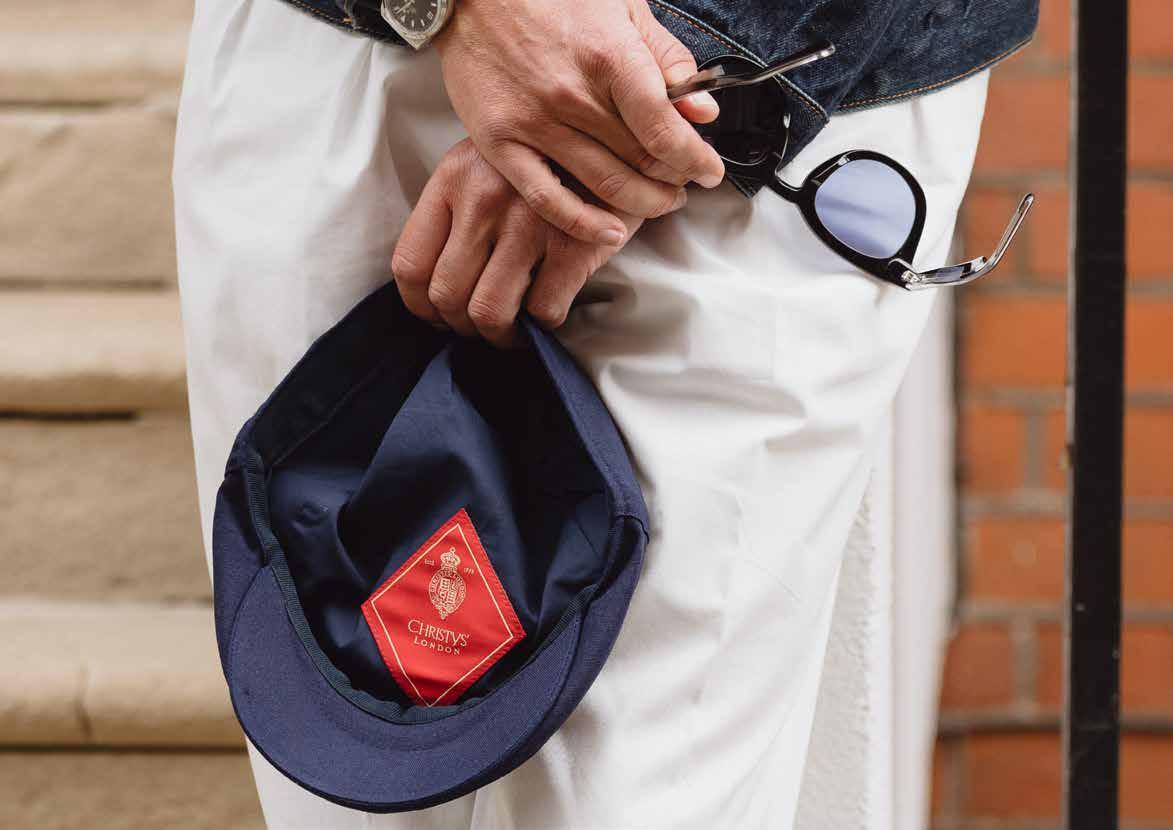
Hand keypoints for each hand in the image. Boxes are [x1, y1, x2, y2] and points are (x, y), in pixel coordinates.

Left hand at [392, 139, 645, 345]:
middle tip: (482, 328)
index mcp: (454, 177)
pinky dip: (542, 325)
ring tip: (514, 331)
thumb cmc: (557, 152)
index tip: (439, 317)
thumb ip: (465, 202)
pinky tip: (548, 314)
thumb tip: (443, 273)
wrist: (631, 127)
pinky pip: (542, 311)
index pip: (410, 263)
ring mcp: (528, 222)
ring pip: (489, 312)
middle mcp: (483, 199)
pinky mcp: (573, 244)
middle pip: (447, 296)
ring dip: (500, 335)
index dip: (420, 306)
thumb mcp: (494, 158)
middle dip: (462, 326)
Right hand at [433, 0, 720, 245]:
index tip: (710, 171)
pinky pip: (547, 198)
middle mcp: (571, 95)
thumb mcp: (622, 5)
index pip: (663, 127)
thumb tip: (704, 110)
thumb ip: (668, 58)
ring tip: (660, 202)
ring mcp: (533, 123)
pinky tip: (611, 232)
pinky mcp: (500, 142)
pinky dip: (584, 223)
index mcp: (608, 56)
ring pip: (603, 185)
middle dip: (674, 179)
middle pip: (641, 161)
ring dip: (643, 203)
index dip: (696, 158)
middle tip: (684, 183)